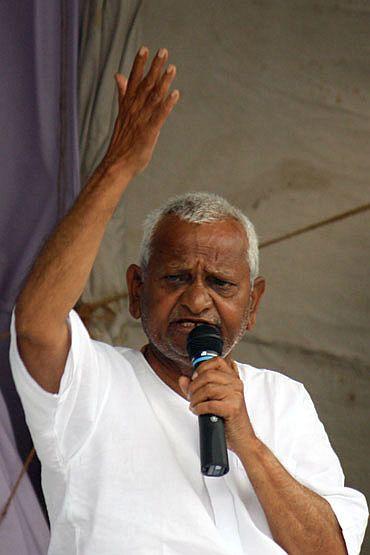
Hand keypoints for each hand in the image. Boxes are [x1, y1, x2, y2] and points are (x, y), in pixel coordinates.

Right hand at [102, 47, 178, 177]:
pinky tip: (175, 94)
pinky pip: (159, 116)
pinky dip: (167, 105)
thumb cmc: (122, 141)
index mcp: (127, 105)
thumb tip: (118, 75)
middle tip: (163, 51)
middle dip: (154, 67)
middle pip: (145, 85)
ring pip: (153, 98)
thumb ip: (123, 93)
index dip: (139, 64)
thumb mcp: (122, 114)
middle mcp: (134, 110)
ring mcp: (141, 121)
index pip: (133, 81)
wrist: (117, 164)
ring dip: (163, 83)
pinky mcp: (149, 133)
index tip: (145, 49)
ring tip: (172, 68)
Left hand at [179, 358, 255, 454]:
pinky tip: (198, 411)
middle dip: (194, 386)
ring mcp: (235, 396)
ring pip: (207, 389)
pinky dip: (199, 408)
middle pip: (208, 375)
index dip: (202, 368)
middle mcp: (236, 384)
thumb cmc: (227, 418)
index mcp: (233, 379)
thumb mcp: (212, 399)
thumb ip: (196, 387)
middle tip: (191, 396)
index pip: (217, 362)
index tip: (195, 378)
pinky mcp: (233, 408)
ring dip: (195, 398)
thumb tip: (183, 379)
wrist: (242, 438)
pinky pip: (209, 404)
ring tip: (194, 405)